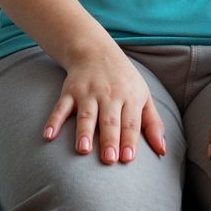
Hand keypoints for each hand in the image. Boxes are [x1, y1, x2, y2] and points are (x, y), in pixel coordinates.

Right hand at [44, 42, 167, 164]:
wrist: (95, 51)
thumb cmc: (124, 81)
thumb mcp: (143, 96)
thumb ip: (153, 124)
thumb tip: (162, 150)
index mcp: (129, 97)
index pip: (130, 122)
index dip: (129, 140)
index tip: (128, 158)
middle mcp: (109, 95)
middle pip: (109, 120)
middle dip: (109, 139)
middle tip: (108, 159)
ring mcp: (87, 93)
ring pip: (86, 115)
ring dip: (84, 132)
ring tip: (83, 150)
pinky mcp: (69, 92)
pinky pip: (60, 108)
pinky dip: (53, 121)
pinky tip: (48, 136)